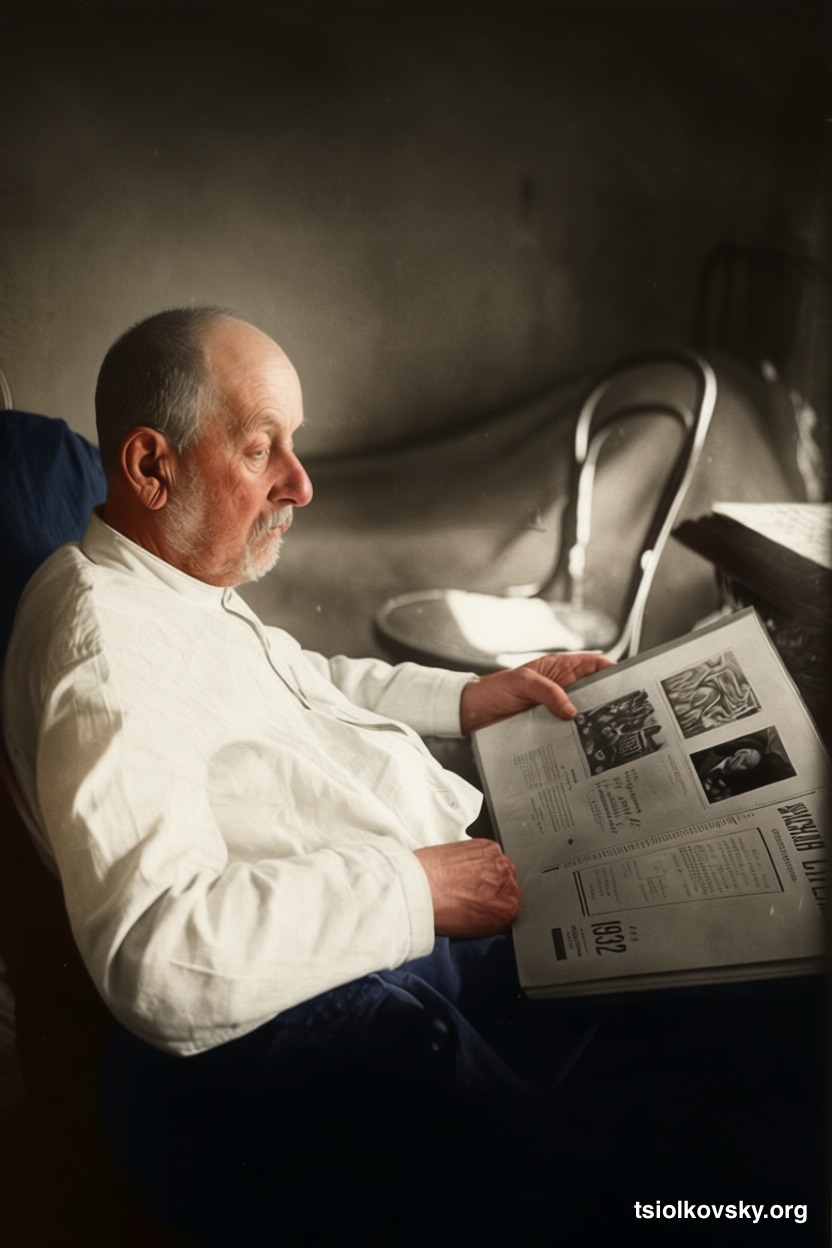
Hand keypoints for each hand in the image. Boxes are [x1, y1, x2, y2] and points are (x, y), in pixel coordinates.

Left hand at [414, 839, 520, 937]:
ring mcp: (500, 863)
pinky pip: (489, 851)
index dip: (496, 904)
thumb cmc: (440, 911)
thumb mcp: (472, 928)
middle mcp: (510, 885)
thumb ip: (491, 919)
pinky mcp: (488, 846)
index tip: (486, 902)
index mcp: (510, 910)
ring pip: (500, 866)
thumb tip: (490, 911)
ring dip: (487, 870)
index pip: (511, 906)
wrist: (421, 889)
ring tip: (464, 876)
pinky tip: (462, 864)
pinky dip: (478, 856)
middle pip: (508, 884)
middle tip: (472, 890)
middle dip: (493, 887)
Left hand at [459, 652, 614, 733]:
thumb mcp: (522, 683)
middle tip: (622, 715)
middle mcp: (561, 689)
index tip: (627, 681)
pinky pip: (567, 733)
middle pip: (593, 693)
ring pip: (582, 716)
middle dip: (607, 702)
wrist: (470, 713)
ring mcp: (555, 710)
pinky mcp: (547, 729)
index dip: (611, 670)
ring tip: (606, 735)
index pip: (593, 664)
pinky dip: (575, 740)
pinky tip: (583, 749)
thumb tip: (571, 710)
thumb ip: (548, 692)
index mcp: (559, 669)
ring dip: (591, 724)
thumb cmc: (493, 690)